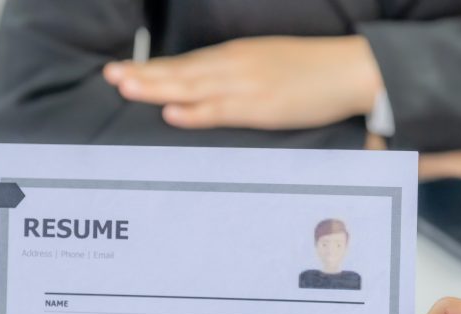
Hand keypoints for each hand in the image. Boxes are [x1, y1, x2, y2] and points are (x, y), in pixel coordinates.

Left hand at [103, 35, 381, 129]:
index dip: (152, 68)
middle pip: (180, 71)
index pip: (185, 63)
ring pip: (192, 86)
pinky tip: (172, 112)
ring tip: (125, 87)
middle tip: (110, 75)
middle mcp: (234, 66)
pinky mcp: (261, 107)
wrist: (350, 70)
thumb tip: (208, 87)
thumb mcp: (267, 62)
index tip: (123, 70)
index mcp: (235, 56)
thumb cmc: (311, 69)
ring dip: (157, 87)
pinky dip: (195, 111)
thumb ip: (237, 72)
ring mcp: (246, 86)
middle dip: (143, 74)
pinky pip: (222, 110)